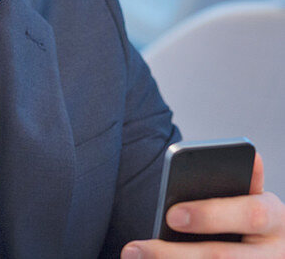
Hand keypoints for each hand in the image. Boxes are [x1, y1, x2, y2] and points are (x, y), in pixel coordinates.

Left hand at [121, 154, 284, 257]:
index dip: (210, 216)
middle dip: (176, 253)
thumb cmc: (248, 217)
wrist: (268, 248)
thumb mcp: (252, 198)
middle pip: (222, 257)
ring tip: (133, 255)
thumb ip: (240, 183)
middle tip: (137, 247)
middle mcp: (275, 251)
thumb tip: (250, 156)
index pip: (250, 215)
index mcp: (275, 218)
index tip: (172, 216)